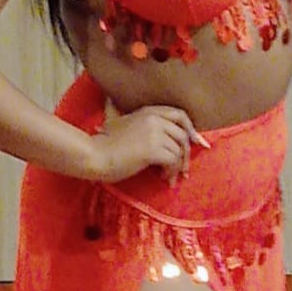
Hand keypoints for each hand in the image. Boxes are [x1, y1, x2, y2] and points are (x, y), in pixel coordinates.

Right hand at [86, 104, 210, 185]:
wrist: (94, 155)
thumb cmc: (104, 144)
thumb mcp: (119, 123)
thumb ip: (134, 121)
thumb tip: (141, 127)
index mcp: (148, 111)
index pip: (180, 115)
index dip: (191, 130)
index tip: (197, 143)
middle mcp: (154, 119)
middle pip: (184, 135)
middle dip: (187, 155)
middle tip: (184, 171)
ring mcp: (154, 133)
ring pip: (179, 151)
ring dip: (177, 168)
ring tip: (168, 178)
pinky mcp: (153, 149)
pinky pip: (173, 161)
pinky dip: (171, 172)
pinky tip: (163, 179)